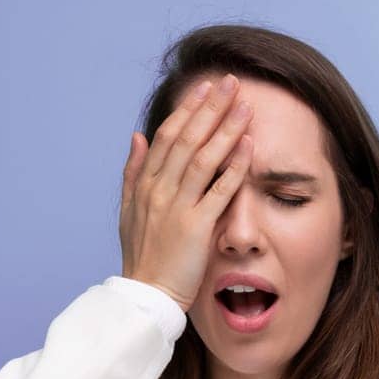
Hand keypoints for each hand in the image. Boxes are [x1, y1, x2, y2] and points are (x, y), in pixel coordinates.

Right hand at [118, 72, 254, 313]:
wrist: (146, 296)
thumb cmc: (143, 258)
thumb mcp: (129, 211)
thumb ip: (133, 172)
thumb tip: (137, 135)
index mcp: (144, 185)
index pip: (166, 136)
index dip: (186, 110)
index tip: (204, 89)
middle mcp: (159, 191)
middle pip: (186, 138)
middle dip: (210, 108)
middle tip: (231, 82)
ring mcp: (177, 208)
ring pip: (203, 157)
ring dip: (226, 127)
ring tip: (245, 104)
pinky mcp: (196, 228)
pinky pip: (219, 190)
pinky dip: (235, 165)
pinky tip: (249, 144)